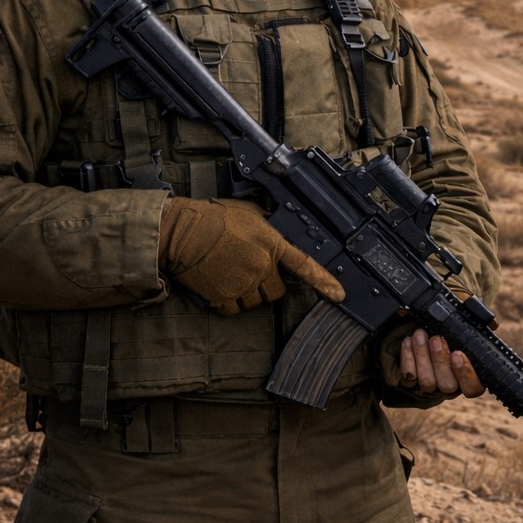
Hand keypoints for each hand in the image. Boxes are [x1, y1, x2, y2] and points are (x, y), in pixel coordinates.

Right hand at [158, 197, 345, 314]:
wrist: (183, 231)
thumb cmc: (214, 217)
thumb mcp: (250, 212)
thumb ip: (268, 224)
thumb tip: (277, 225)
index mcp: (271, 244)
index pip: (305, 265)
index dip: (324, 282)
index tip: (339, 294)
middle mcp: (261, 267)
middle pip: (277, 292)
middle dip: (268, 285)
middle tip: (252, 272)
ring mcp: (243, 284)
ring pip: (256, 302)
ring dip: (249, 295)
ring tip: (232, 275)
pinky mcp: (224, 297)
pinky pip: (234, 310)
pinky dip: (229, 303)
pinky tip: (221, 287)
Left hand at [398, 329, 485, 398]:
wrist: (426, 326)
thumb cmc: (451, 326)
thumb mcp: (467, 322)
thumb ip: (479, 324)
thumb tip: (491, 325)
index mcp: (470, 376)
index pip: (472, 387)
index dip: (466, 374)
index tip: (457, 354)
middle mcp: (451, 385)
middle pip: (447, 385)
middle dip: (440, 360)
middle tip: (436, 338)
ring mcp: (431, 385)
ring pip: (427, 382)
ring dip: (422, 356)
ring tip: (420, 334)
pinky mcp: (411, 383)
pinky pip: (408, 378)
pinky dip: (407, 358)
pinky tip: (408, 341)